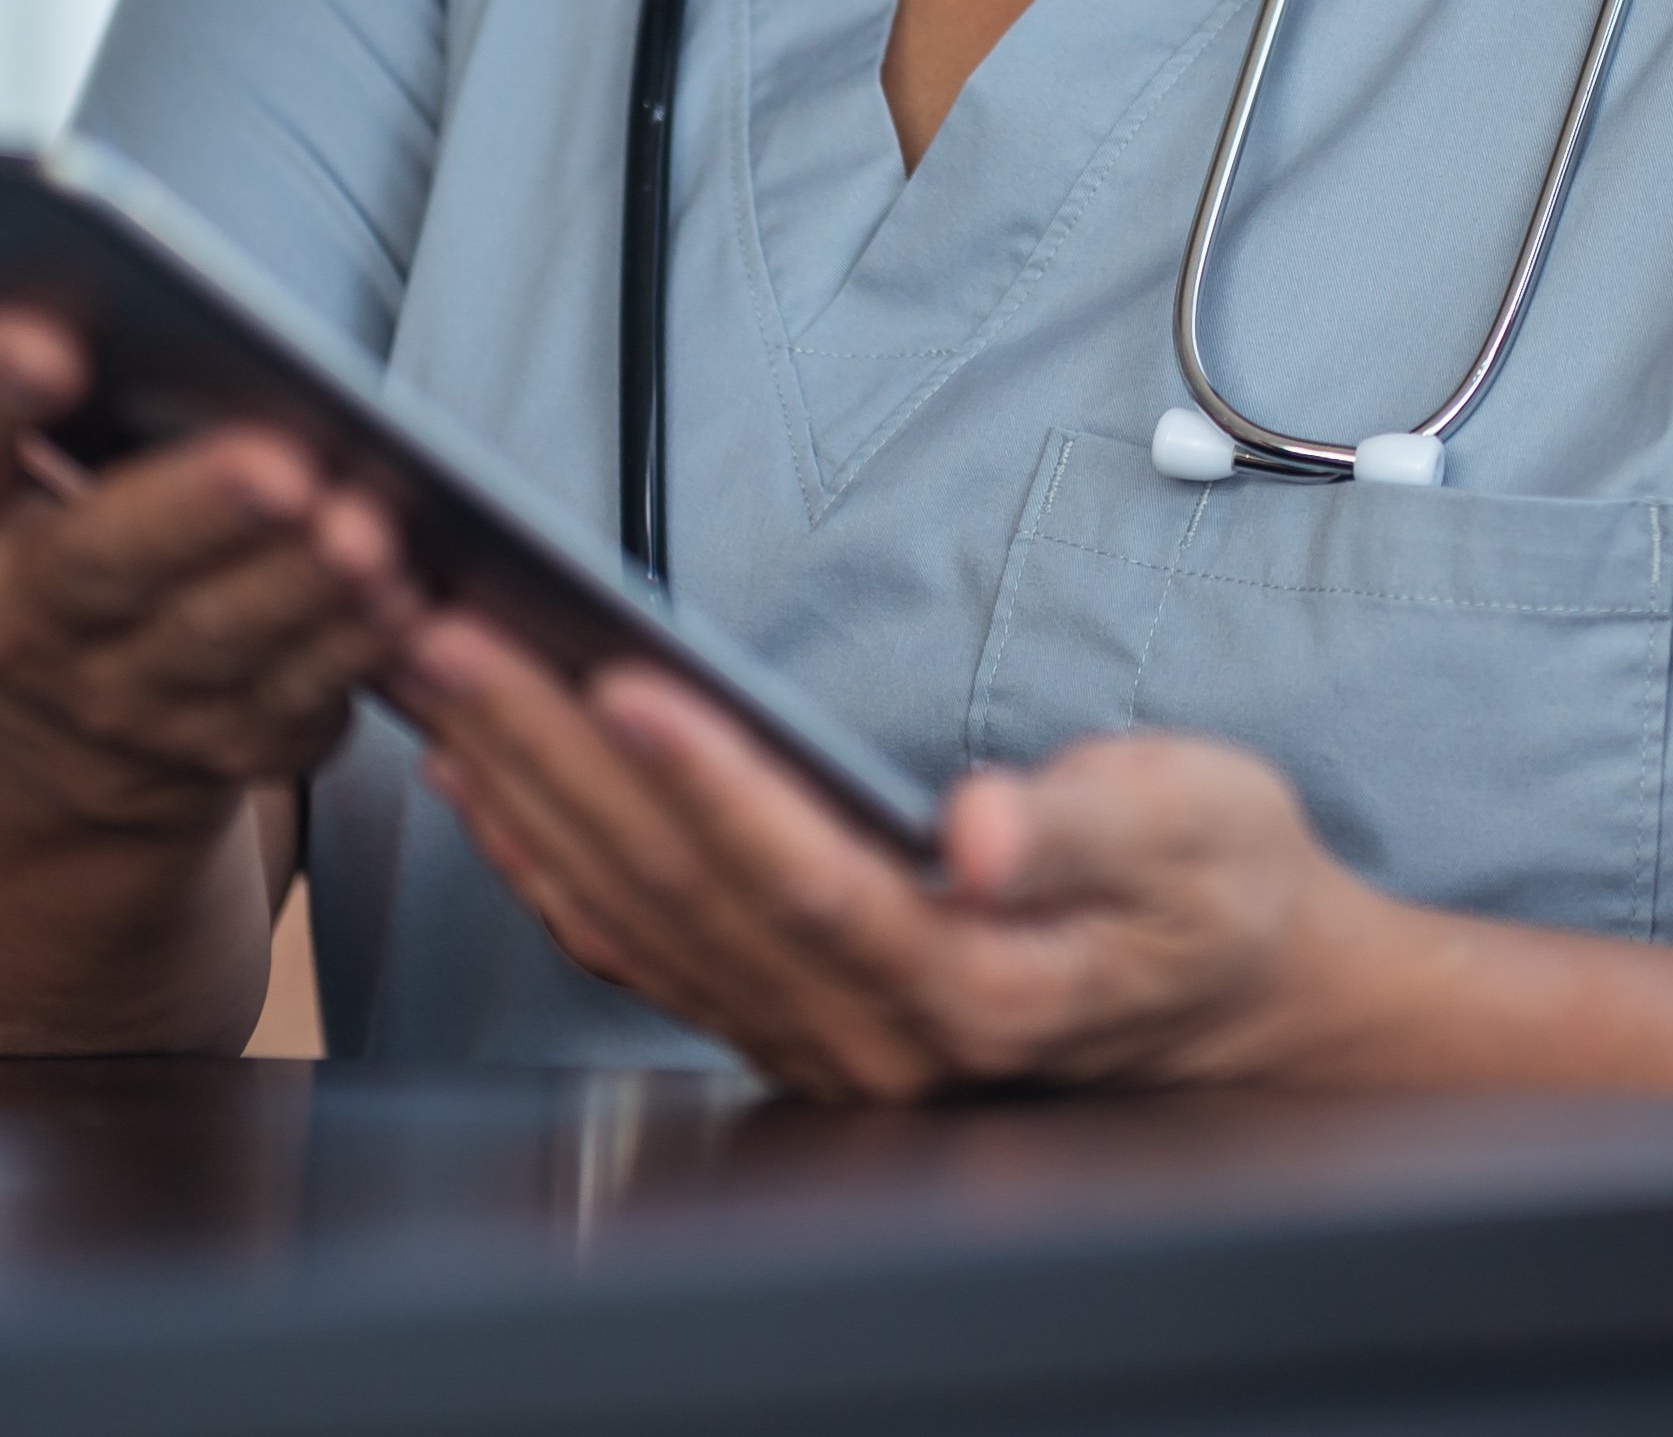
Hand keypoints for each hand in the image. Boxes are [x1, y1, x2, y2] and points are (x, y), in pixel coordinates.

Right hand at [0, 241, 415, 843]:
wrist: (40, 733)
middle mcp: (17, 625)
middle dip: (190, 512)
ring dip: (302, 588)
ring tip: (373, 523)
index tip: (42, 334)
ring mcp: (127, 701)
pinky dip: (366, 651)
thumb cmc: (15, 517)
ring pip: (221, 643)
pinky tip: (422, 595)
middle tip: (279, 458)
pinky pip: (305, 699)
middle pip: (99, 566)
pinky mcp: (232, 745)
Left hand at [390, 615, 1395, 1099]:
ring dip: (519, 792)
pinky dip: (543, 866)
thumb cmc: (1221, 896)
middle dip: (551, 754)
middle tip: (454, 633)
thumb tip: (988, 833)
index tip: (624, 684)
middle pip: (681, 892)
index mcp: (973, 990)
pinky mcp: (782, 1018)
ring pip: (633, 917)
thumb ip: (1093, 832)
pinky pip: (633, 950)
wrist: (1235, 1003)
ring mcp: (814, 1040)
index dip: (710, 784)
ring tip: (436, 676)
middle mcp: (870, 1037)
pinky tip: (486, 788)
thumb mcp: (1204, 831)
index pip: (809, 882)